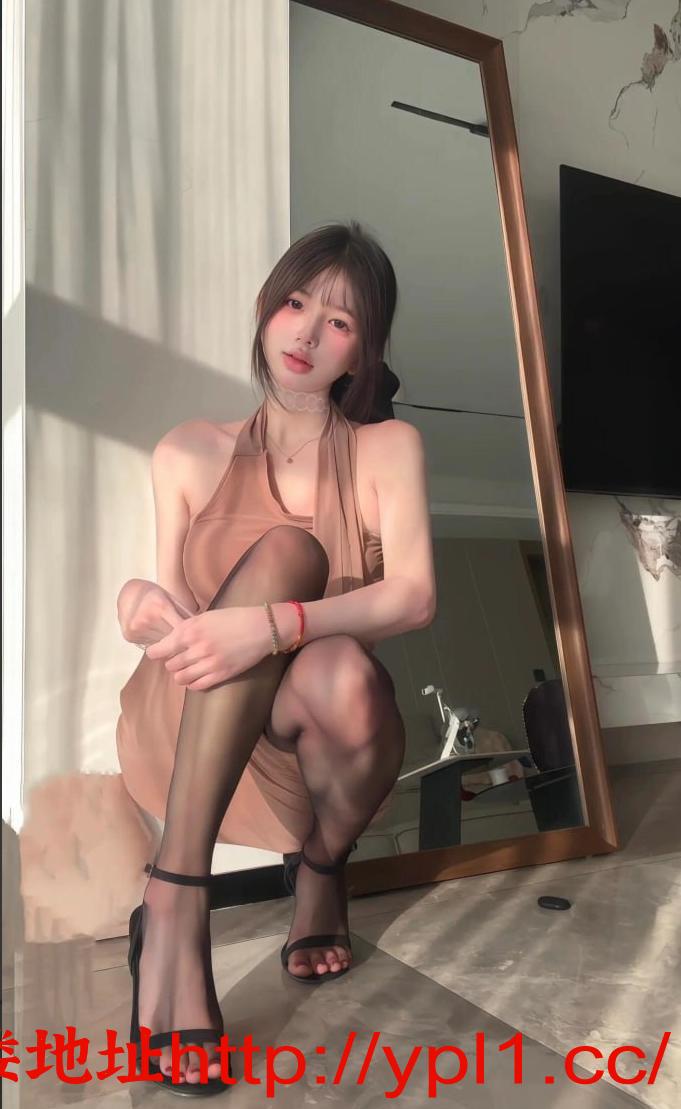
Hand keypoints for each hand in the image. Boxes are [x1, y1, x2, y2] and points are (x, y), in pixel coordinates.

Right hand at [119, 580, 194, 647]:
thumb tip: (200, 631)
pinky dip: (157, 643)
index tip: (199, 641)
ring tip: (175, 641)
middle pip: (170, 639)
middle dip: (181, 642)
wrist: (128, 594)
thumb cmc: (153, 595)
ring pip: (161, 645)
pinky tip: (160, 638)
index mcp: (160, 606)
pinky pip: (150, 645)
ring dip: (169, 644)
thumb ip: (184, 614)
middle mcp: (146, 618)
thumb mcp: (171, 599)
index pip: (180, 627)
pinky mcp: (129, 636)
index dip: (190, 636)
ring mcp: (136, 628)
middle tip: (191, 645)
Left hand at [145, 607, 270, 690]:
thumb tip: (173, 639)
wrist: (262, 628)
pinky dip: (193, 683)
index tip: (155, 653)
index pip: (161, 649)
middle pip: (171, 665)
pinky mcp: (221, 675)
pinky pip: (197, 686)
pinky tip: (197, 676)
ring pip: (181, 678)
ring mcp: (209, 663)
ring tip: (187, 668)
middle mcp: (196, 648)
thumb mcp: (206, 616)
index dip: (155, 653)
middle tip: (178, 658)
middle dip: (172, 662)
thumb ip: (188, 628)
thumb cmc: (235, 617)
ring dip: (181, 674)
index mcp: (190, 630)